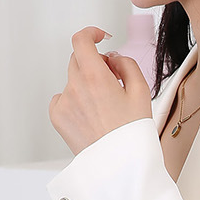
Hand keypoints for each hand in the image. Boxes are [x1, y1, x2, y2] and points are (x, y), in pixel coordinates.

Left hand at [49, 26, 151, 154]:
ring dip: (86, 84)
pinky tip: (90, 115)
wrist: (120, 165)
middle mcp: (75, 87)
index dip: (91, 34)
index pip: (81, 40)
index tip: (99, 38)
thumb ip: (127, 65)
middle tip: (112, 81)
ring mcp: (64, 102)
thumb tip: (114, 58)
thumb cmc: (132, 134)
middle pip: (78, 60)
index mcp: (95, 77)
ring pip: (72, 80)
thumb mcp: (141, 92)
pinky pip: (62, 98)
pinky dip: (74, 100)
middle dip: (94, 64)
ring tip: (103, 107)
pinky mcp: (58, 117)